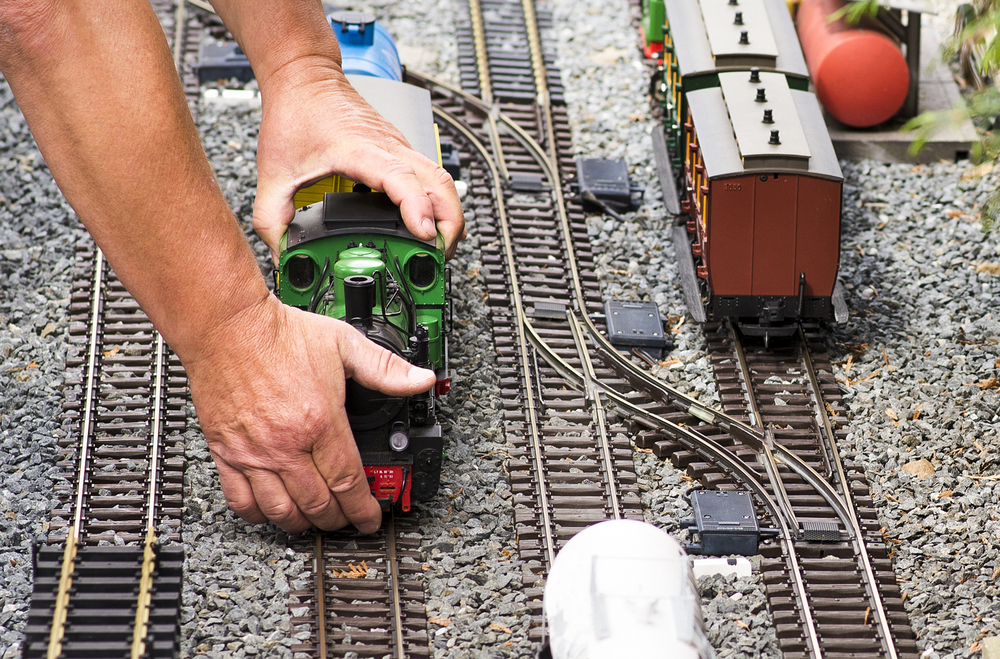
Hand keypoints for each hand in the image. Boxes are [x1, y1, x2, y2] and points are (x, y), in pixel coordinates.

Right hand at [184, 294, 435, 532]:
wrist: (227, 325)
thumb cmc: (280, 334)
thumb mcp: (344, 344)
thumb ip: (385, 367)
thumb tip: (420, 378)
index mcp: (320, 421)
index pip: (348, 482)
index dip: (364, 509)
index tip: (371, 518)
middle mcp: (286, 443)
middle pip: (318, 504)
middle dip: (338, 519)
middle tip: (347, 519)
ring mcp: (254, 451)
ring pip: (280, 511)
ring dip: (302, 523)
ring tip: (314, 519)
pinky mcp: (226, 451)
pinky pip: (241, 500)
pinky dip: (259, 515)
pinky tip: (271, 511)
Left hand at [252, 60, 465, 260]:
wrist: (304, 74)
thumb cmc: (295, 111)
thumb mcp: (273, 172)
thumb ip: (271, 218)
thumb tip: (282, 255)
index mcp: (359, 150)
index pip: (401, 178)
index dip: (417, 209)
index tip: (424, 235)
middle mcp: (388, 146)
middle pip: (440, 184)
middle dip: (449, 224)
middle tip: (440, 257)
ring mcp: (399, 146)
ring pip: (443, 181)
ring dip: (450, 215)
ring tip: (440, 248)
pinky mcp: (400, 149)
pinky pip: (433, 177)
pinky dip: (439, 203)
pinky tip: (429, 224)